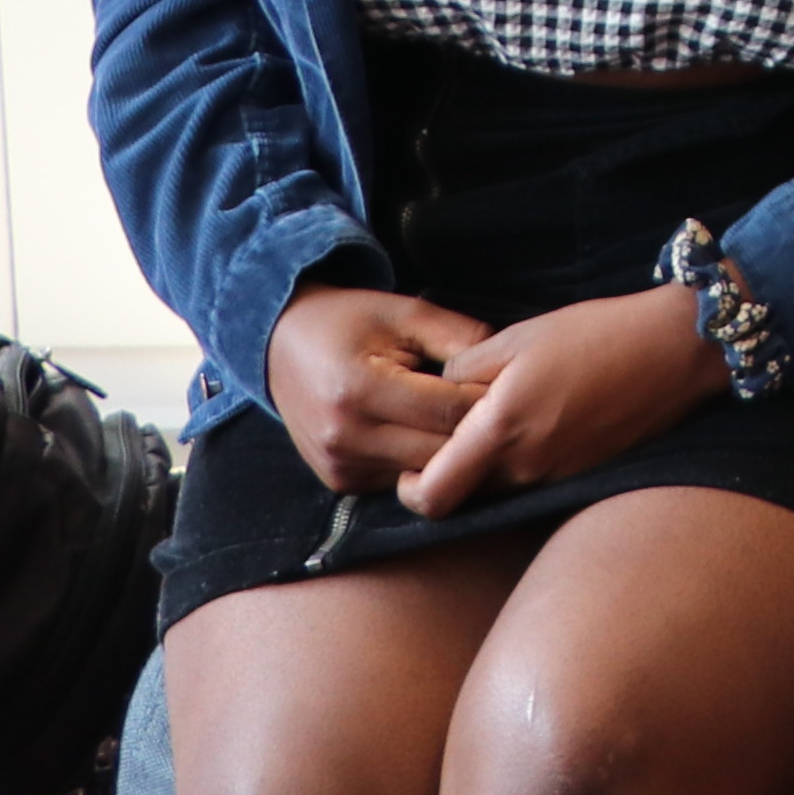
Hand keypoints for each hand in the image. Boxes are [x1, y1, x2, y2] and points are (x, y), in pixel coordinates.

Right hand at [265, 282, 491, 492]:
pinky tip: (434, 433)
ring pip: (425, 472)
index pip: (448, 411)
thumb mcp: (408, 312)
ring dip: (454, 453)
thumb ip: (461, 337)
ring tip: (471, 420)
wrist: (281, 346)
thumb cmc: (352, 321)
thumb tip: (511, 370)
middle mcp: (343, 438)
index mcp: (359, 390)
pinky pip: (402, 480)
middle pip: (440, 451)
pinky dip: (424, 460)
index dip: (488, 399)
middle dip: (478, 432)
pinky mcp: (340, 482)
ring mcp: (338, 466)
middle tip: (505, 408)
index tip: (511, 385)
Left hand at [407, 286, 733, 515]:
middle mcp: (526, 466)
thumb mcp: (518, 337)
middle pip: (463, 494)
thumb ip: (465, 369)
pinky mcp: (581, 473)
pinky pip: (532, 476)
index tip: (408, 465)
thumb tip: (440, 387)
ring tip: (503, 413)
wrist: (677, 348)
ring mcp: (556, 475)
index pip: (433, 496)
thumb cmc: (597, 333)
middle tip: (453, 430)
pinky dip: (523, 456)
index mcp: (501, 430)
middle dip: (449, 469)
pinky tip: (540, 416)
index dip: (410, 490)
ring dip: (488, 461)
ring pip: (498, 486)